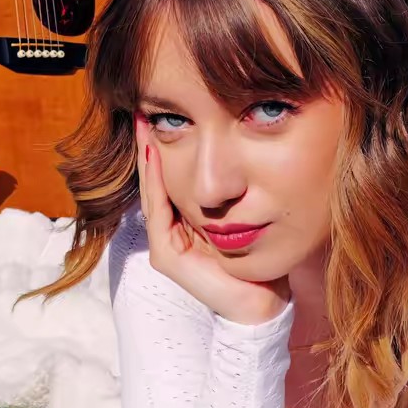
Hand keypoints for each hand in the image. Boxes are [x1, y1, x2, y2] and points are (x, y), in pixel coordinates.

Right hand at [134, 112, 291, 324]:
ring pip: (153, 192)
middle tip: (144, 110)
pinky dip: (156, 182)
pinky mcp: (167, 257)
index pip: (170, 180)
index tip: (162, 115)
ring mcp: (167, 246)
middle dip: (150, 147)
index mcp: (187, 224)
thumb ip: (231, 194)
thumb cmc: (258, 257)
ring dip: (147, 158)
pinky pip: (159, 212)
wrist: (262, 297)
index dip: (164, 149)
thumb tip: (235, 155)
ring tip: (144, 124)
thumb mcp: (242, 215)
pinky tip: (155, 152)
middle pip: (157, 182)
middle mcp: (172, 233)